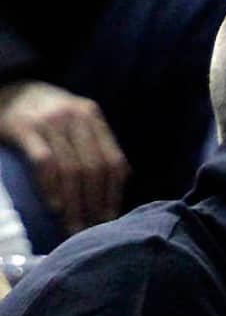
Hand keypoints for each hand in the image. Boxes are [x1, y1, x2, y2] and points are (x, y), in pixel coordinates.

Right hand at [0, 80, 128, 233]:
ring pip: (71, 169)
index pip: (113, 162)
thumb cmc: (42, 111)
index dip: (113, 194)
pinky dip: (51, 187)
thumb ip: (96, 143)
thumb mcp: (74, 119)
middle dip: (95, 204)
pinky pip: (44, 163)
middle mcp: (75, 117)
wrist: (5, 85)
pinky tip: (55, 207)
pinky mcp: (24, 127)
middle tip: (90, 230)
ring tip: (73, 226)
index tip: (110, 219)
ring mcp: (49, 120)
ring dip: (75, 203)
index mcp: (92, 116)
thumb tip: (123, 178)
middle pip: (94, 169)